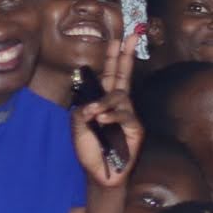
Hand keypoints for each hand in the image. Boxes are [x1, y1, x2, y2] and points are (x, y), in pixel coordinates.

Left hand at [70, 33, 145, 185]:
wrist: (99, 174)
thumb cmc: (90, 151)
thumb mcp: (77, 128)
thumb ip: (81, 112)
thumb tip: (90, 106)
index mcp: (104, 102)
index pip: (110, 76)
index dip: (113, 58)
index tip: (116, 39)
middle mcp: (119, 106)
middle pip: (123, 76)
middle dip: (126, 56)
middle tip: (130, 37)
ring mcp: (128, 117)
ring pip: (120, 97)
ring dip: (104, 104)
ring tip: (92, 115)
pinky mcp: (135, 130)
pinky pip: (125, 116)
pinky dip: (111, 117)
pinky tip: (101, 122)